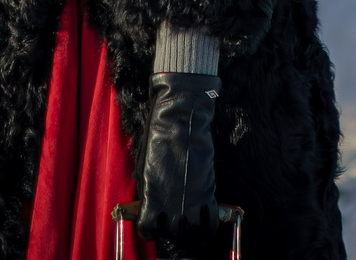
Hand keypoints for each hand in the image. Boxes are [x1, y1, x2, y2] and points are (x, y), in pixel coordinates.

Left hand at [133, 70, 229, 249]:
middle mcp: (169, 204)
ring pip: (191, 231)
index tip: (154, 224)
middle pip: (172, 233)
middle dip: (173, 231)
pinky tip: (205, 219)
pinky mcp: (207, 192)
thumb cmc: (159, 139)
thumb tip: (153, 203)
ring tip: (192, 224)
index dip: (151, 229)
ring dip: (191, 231)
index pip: (148, 229)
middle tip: (175, 222)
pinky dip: (208, 226)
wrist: (180, 121)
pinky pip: (209, 222)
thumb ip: (150, 190)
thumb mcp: (146, 168)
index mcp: (150, 197)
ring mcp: (190, 199)